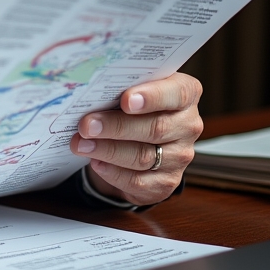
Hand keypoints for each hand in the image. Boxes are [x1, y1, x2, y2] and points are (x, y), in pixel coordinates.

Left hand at [69, 72, 202, 205]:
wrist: (135, 139)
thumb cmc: (132, 106)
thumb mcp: (131, 88)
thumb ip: (122, 86)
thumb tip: (90, 90)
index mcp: (185, 94)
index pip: (178, 93)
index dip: (153, 97)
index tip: (126, 100)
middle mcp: (188, 125)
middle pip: (155, 128)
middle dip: (116, 126)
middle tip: (86, 125)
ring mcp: (179, 157)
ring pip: (143, 156)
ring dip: (107, 150)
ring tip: (81, 143)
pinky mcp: (166, 182)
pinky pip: (138, 180)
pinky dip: (113, 172)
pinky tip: (95, 162)